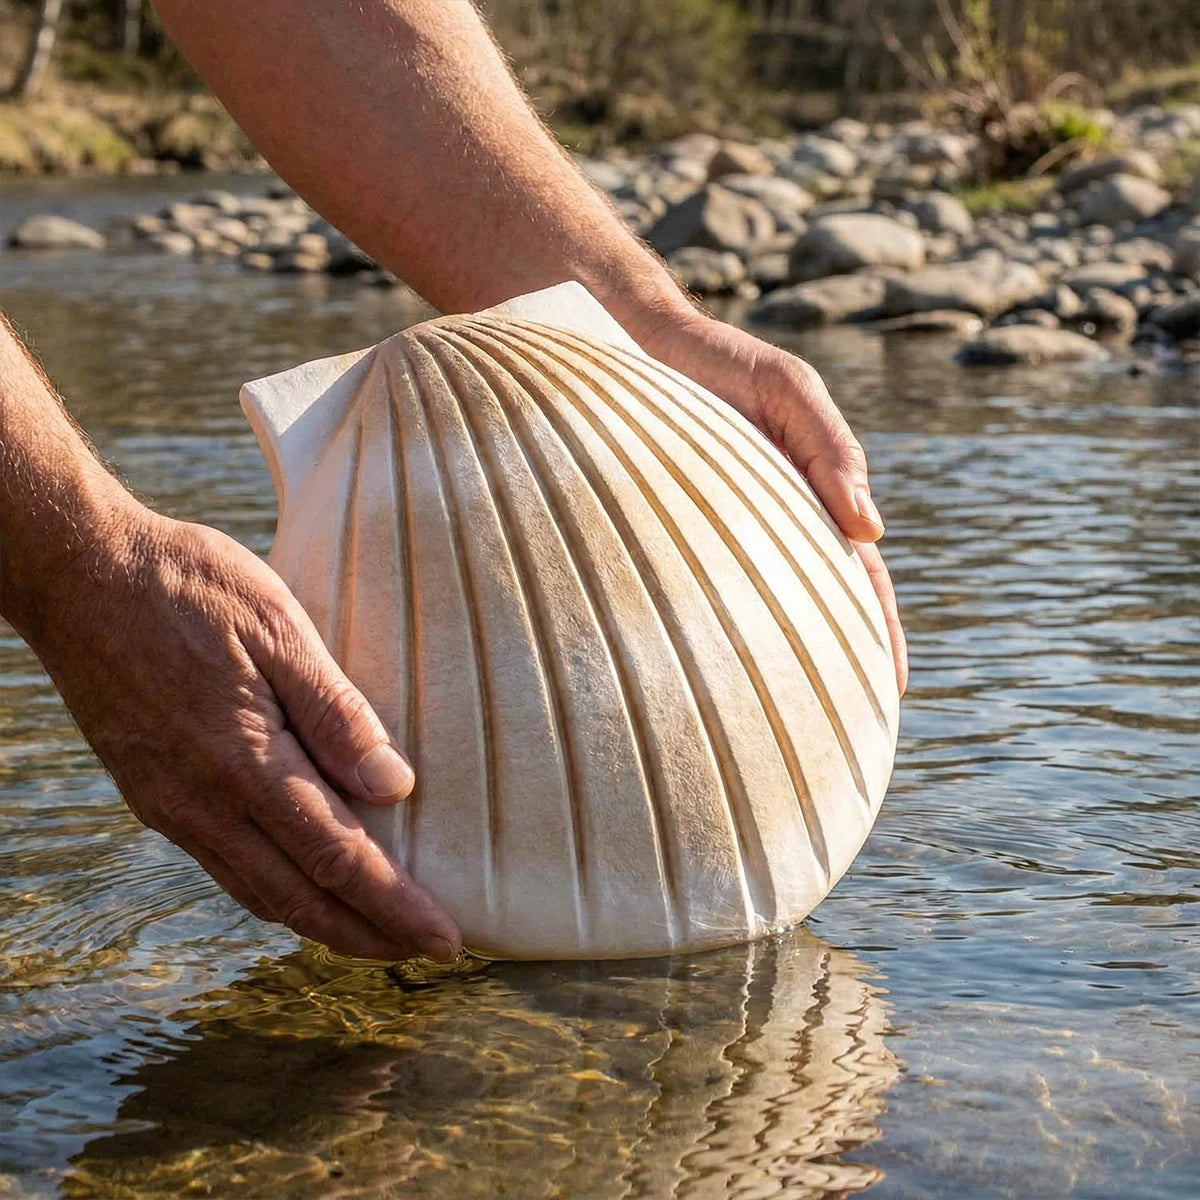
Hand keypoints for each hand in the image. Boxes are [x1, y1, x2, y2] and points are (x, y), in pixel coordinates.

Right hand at [24, 499, 461, 961]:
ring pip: (255, 892)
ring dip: (320, 922)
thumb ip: (337, 713)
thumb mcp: (280, 627)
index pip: (340, 860)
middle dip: (366, 936)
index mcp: (245, 761)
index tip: (446, 941)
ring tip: (372, 933)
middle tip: (422, 953)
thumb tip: (395, 787)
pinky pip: (222, 864)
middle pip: (298, 899)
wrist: (77, 572)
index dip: (397, 908)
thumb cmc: (189, 586)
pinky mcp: (150, 792)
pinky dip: (273, 890)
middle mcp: (202, 801)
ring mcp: (169, 804)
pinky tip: (300, 881)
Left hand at [635, 308, 907, 693]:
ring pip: (756, 609)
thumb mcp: (788, 392)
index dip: (876, 631)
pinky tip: (704, 673)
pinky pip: (694, 593)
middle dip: (831, 663)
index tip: (889, 690)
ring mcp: (719, 534)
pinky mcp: (668, 534)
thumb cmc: (717, 364)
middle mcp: (768, 526)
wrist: (631, 340)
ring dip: (771, 658)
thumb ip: (831, 449)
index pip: (856, 577)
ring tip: (775, 721)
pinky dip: (708, 632)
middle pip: (811, 607)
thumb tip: (871, 531)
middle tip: (841, 728)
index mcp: (809, 498)